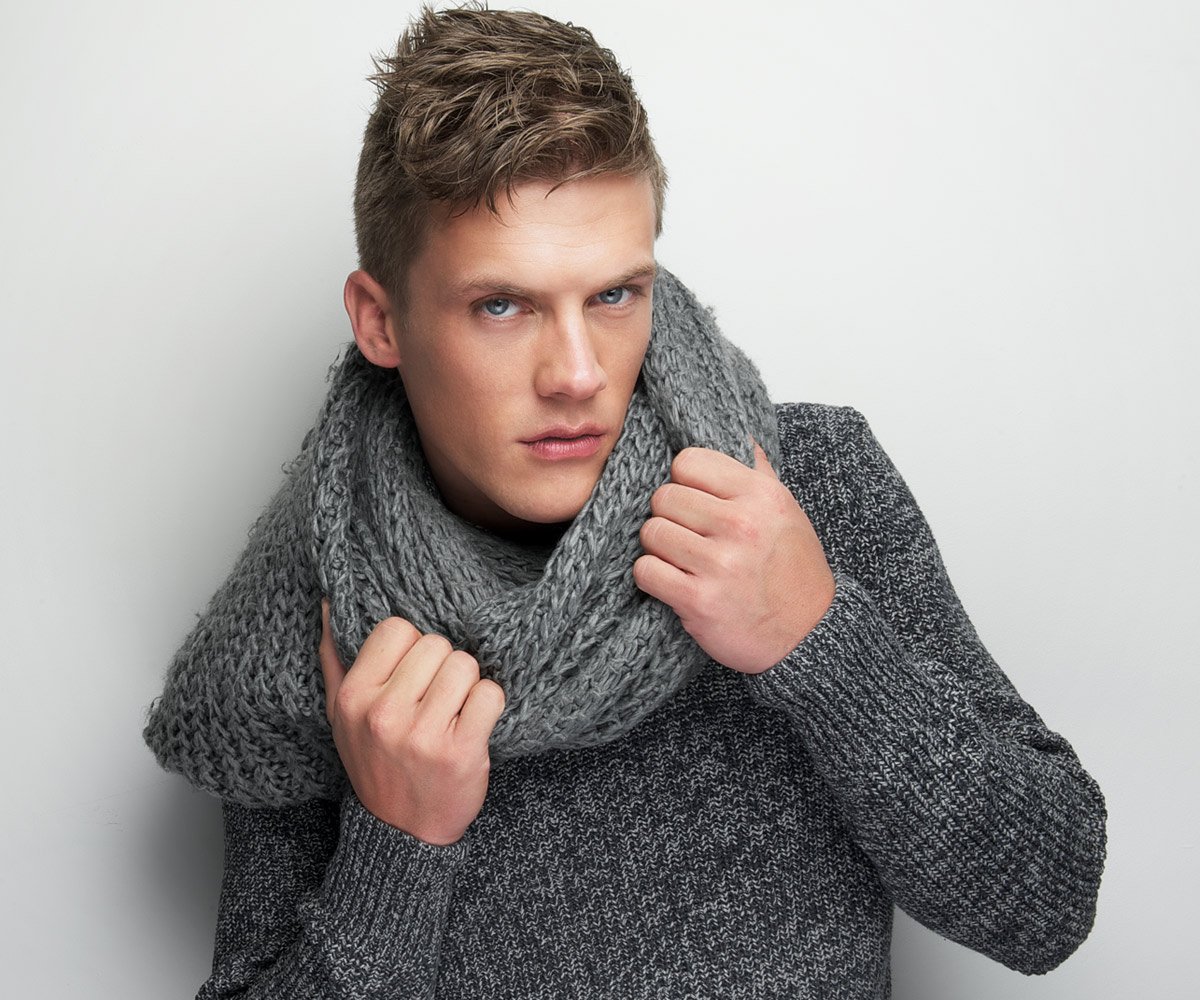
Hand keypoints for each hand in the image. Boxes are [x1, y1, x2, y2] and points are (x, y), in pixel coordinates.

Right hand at [318, 600, 505, 844]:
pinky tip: (472, 726)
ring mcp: (423, 735)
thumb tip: (331, 600)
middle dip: (442, 667)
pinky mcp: (461, 752)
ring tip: (452, 713)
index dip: (412, 647)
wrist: (401, 833)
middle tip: (435, 700)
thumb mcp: (342, 715)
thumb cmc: (376, 763)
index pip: (398, 628)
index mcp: (354, 697)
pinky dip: (489, 706)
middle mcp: (385, 714)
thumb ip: (335, 658)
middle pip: (438, 643)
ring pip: (466, 665)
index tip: (411, 676)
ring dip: (467, 686)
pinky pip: (491, 693)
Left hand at [632, 439, 834, 674]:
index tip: (695, 501)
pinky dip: (653, 577)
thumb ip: (758, 473)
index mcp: (761, 495)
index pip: (687, 462)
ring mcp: (720, 563)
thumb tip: (741, 434)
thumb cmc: (793, 570)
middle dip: (670, 517)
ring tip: (683, 560)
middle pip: (664, 497)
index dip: (684, 482)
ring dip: (659, 548)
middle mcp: (741, 524)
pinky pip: (646, 570)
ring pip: (651, 532)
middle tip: (689, 536)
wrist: (809, 635)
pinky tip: (674, 582)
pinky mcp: (699, 600)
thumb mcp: (786, 512)